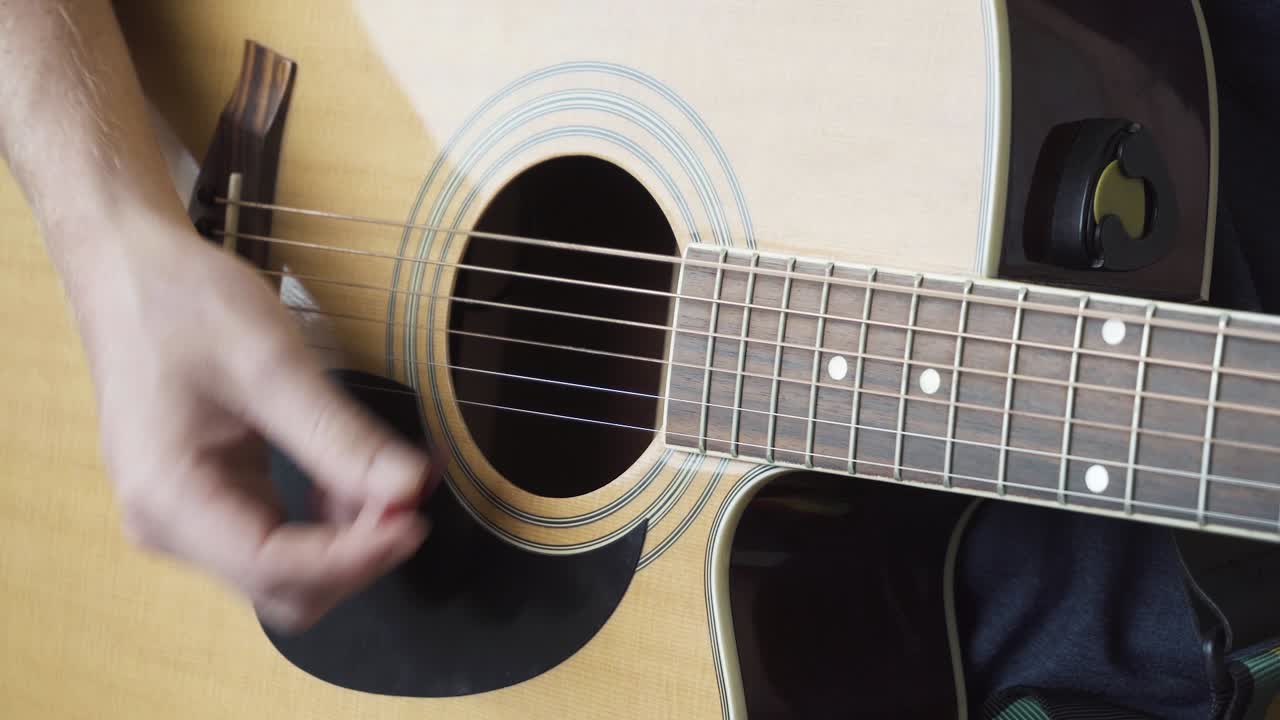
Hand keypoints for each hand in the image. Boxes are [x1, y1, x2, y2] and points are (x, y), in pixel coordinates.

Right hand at [67, 212, 434, 631]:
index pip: (274, 567)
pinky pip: (279, 538)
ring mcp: (185, 517)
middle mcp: (169, 525)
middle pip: (282, 587)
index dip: (356, 556)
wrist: (129, 270)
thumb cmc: (183, 304)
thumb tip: (410, 489)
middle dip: (355, 553)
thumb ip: (340, 436)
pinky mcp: (207, 500)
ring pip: (286, 572)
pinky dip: (329, 522)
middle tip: (409, 495)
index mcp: (169, 496)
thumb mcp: (272, 364)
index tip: (416, 520)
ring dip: (348, 540)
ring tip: (391, 478)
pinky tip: (357, 477)